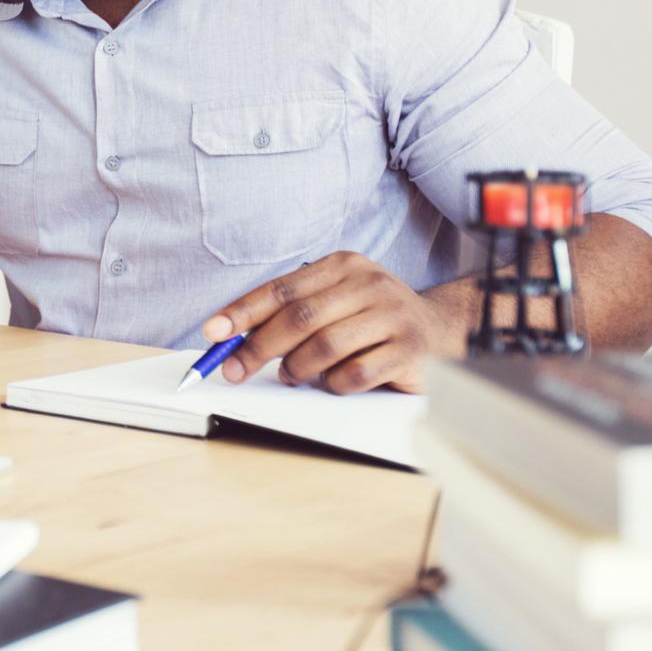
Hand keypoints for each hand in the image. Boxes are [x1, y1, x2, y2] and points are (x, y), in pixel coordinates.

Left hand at [199, 252, 469, 394]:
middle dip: (258, 348)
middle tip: (234, 370)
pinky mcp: (409, 350)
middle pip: (300, 318)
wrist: (438, 329)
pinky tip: (331, 383)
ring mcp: (392, 316)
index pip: (281, 289)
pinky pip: (355, 374)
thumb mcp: (332, 300)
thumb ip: (290, 312)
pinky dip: (333, 384)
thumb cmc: (370, 317)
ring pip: (325, 347)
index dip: (243, 312)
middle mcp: (369, 284)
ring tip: (291, 376)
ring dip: (296, 368)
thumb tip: (230, 337)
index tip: (213, 333)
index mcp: (342, 266)